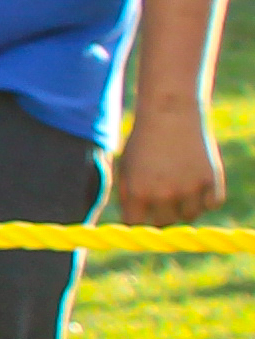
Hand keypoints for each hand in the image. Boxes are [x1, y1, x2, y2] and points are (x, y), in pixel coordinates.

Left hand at [115, 102, 223, 228]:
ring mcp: (190, 188)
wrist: (170, 113)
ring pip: (189, 216)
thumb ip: (128, 196)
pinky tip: (197, 182)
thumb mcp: (126, 166)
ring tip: (180, 186)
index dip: (138, 219)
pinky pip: (211, 204)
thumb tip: (133, 224)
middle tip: (163, 196)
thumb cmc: (144, 140)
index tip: (142, 212)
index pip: (136, 225)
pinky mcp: (211, 180)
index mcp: (137, 192)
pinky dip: (206, 198)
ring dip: (185, 207)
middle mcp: (164, 194)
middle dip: (161, 213)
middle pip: (164, 223)